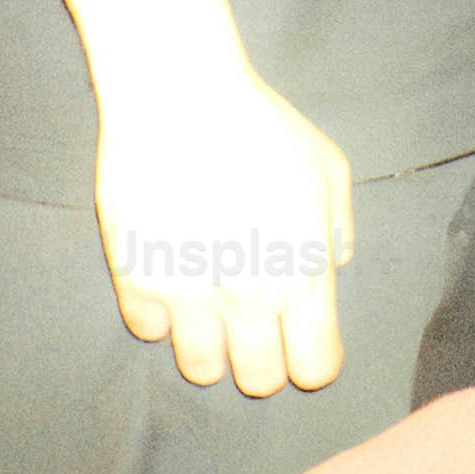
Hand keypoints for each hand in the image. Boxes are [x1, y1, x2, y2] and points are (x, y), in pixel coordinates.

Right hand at [89, 46, 356, 394]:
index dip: (310, 358)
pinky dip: (159, 314)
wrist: (181, 93)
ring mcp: (189, 293)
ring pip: (200, 370)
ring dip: (208, 345)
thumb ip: (338, 230)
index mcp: (302, 274)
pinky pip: (148, 331)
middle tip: (251, 323)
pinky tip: (170, 277)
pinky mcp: (136, 278)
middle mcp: (248, 297)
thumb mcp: (328, 167)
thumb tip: (332, 268)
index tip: (299, 336)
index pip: (315, 368)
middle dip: (261, 358)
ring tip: (208, 307)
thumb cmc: (262, 124)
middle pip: (259, 380)